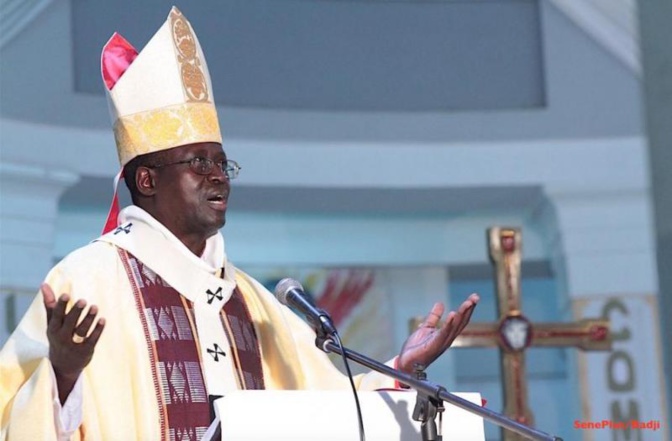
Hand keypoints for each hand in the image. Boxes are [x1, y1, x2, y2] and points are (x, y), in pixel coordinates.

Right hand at [42, 283, 104, 402]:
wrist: (62, 365)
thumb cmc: (58, 336)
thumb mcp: (52, 322)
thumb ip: (50, 304)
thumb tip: (43, 284)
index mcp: (53, 328)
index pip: (57, 316)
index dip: (61, 306)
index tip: (65, 295)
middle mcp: (62, 337)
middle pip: (69, 323)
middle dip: (76, 312)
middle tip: (83, 300)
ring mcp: (74, 345)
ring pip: (82, 330)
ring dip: (89, 319)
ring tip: (95, 307)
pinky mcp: (85, 350)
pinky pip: (92, 339)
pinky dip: (98, 330)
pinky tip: (103, 319)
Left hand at [397, 293, 478, 372]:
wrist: (406, 364)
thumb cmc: (416, 349)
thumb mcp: (426, 328)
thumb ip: (434, 317)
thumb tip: (440, 304)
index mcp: (446, 335)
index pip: (460, 320)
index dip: (467, 309)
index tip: (474, 298)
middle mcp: (447, 339)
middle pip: (461, 322)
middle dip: (469, 309)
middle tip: (476, 297)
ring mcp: (442, 343)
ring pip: (455, 326)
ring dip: (462, 314)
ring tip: (468, 303)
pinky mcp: (434, 346)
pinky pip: (443, 333)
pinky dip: (449, 324)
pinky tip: (453, 314)